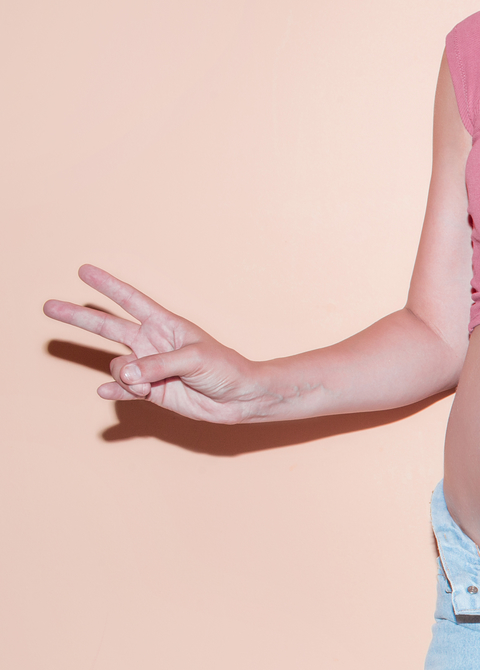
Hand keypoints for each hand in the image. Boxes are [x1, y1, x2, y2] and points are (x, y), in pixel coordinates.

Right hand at [43, 265, 273, 422]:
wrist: (239, 398)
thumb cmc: (225, 369)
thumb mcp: (194, 359)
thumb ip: (157, 365)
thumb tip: (124, 373)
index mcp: (165, 325)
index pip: (130, 300)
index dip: (108, 286)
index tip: (83, 271)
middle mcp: (152, 343)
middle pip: (107, 326)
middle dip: (80, 317)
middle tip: (48, 307)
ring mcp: (150, 367)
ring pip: (118, 366)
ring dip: (128, 377)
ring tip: (147, 385)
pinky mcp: (152, 390)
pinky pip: (124, 388)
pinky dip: (116, 390)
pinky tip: (105, 391)